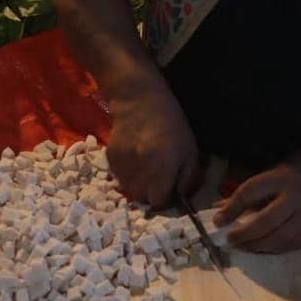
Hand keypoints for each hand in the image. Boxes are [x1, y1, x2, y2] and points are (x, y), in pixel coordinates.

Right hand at [107, 79, 199, 207]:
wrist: (138, 100)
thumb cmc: (171, 124)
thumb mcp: (190, 150)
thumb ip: (187, 178)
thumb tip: (180, 199)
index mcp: (163, 166)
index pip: (159, 201)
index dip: (165, 197)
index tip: (168, 188)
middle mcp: (141, 168)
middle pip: (143, 198)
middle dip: (151, 192)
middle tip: (158, 176)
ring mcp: (123, 164)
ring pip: (130, 189)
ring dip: (139, 183)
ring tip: (146, 165)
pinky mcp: (110, 159)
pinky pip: (120, 178)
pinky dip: (128, 173)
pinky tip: (135, 157)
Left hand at [214, 148, 300, 253]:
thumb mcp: (274, 170)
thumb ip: (250, 191)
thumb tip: (220, 207)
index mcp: (282, 177)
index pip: (250, 193)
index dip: (231, 208)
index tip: (217, 221)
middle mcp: (296, 197)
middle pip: (265, 222)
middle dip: (244, 234)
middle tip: (229, 240)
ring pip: (279, 238)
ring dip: (257, 246)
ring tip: (242, 247)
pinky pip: (292, 245)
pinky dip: (274, 249)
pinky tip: (261, 249)